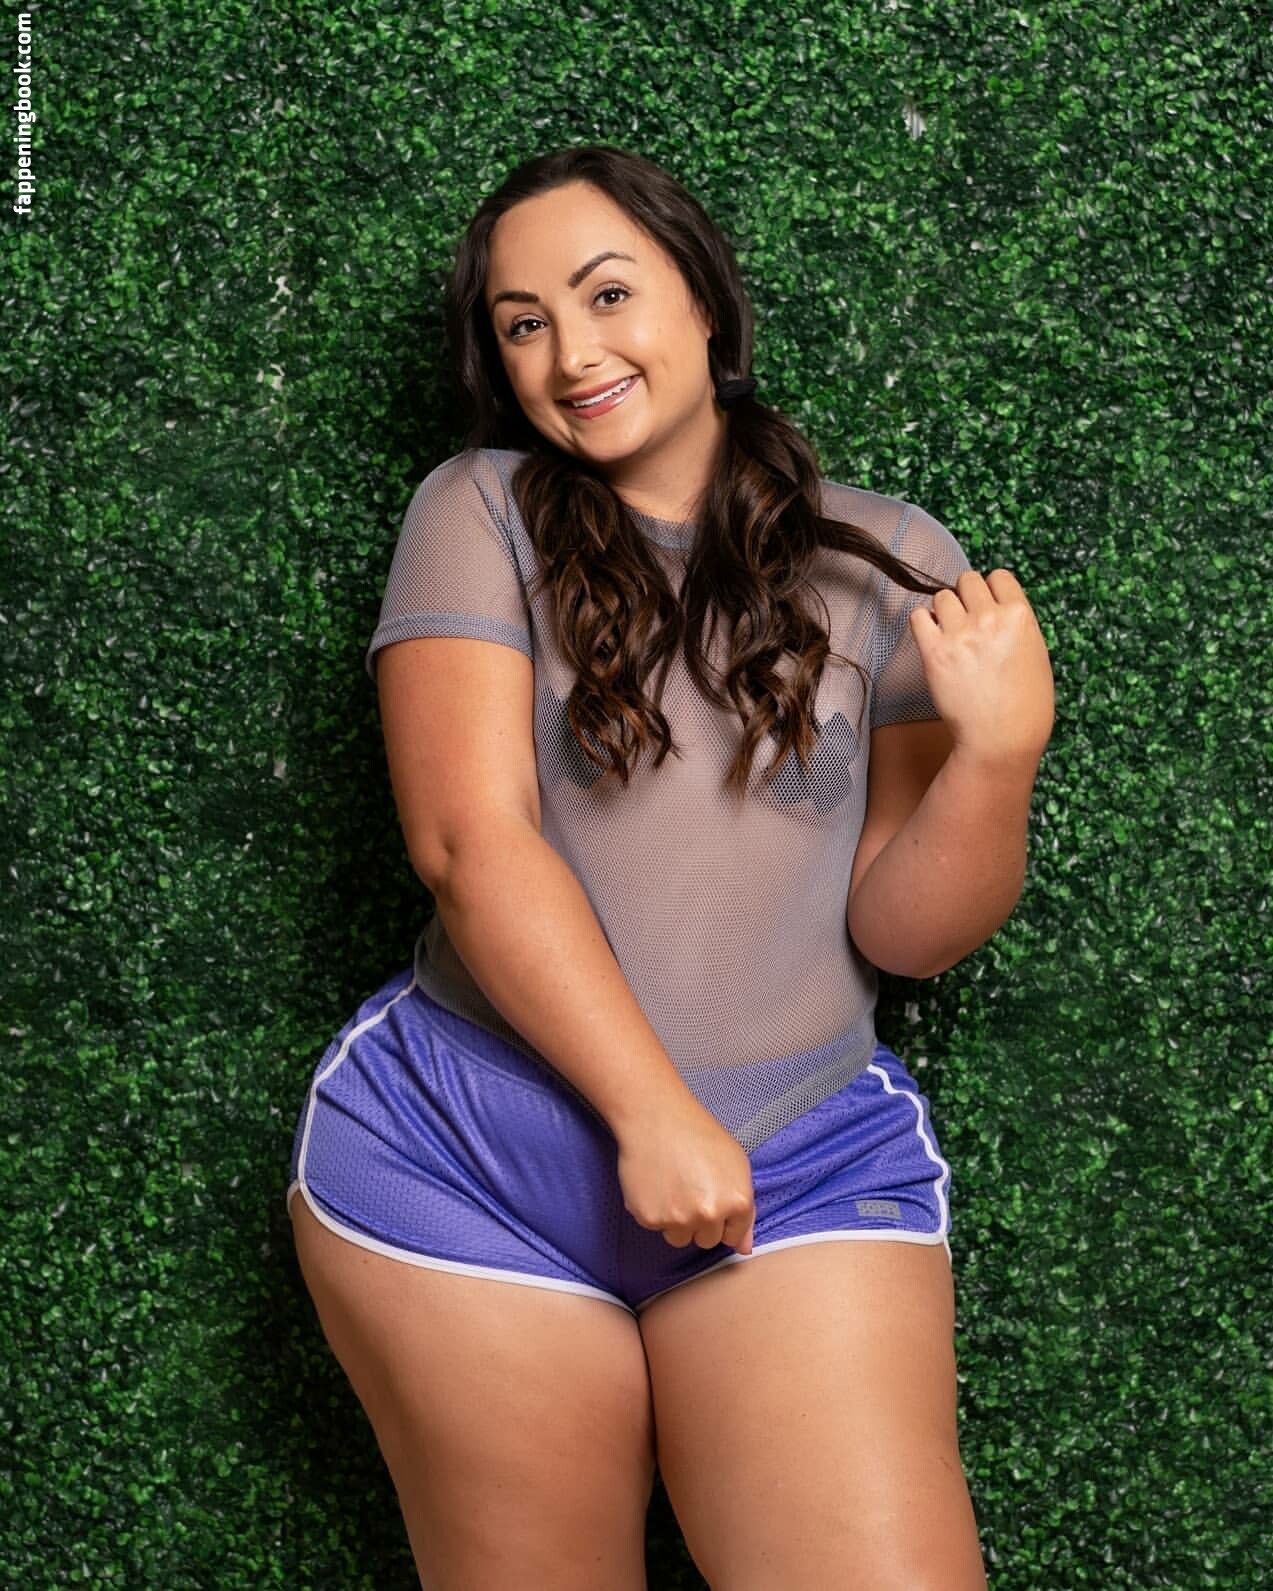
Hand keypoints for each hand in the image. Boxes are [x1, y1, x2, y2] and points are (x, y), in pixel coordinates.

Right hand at [615, 1095, 755, 1254]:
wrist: (656, 1117)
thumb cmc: (699, 1135)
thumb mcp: (737, 1164)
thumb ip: (745, 1211)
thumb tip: (744, 1249)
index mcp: (737, 1202)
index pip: (732, 1237)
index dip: (722, 1218)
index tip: (712, 1199)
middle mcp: (709, 1215)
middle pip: (706, 1241)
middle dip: (700, 1222)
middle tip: (690, 1189)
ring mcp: (678, 1219)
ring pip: (679, 1238)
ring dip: (677, 1221)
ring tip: (672, 1186)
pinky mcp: (649, 1218)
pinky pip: (656, 1226)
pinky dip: (654, 1210)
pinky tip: (656, 1184)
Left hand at [909, 569, 1053, 766]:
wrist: (1002, 738)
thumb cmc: (1025, 706)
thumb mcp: (1037, 655)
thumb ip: (1017, 626)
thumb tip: (996, 607)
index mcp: (1021, 616)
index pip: (998, 576)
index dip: (991, 589)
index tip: (987, 606)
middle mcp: (990, 618)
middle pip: (967, 580)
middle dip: (966, 598)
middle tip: (967, 623)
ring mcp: (960, 634)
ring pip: (941, 597)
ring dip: (944, 612)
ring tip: (951, 637)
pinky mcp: (934, 652)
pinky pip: (918, 617)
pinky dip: (923, 624)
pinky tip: (933, 640)